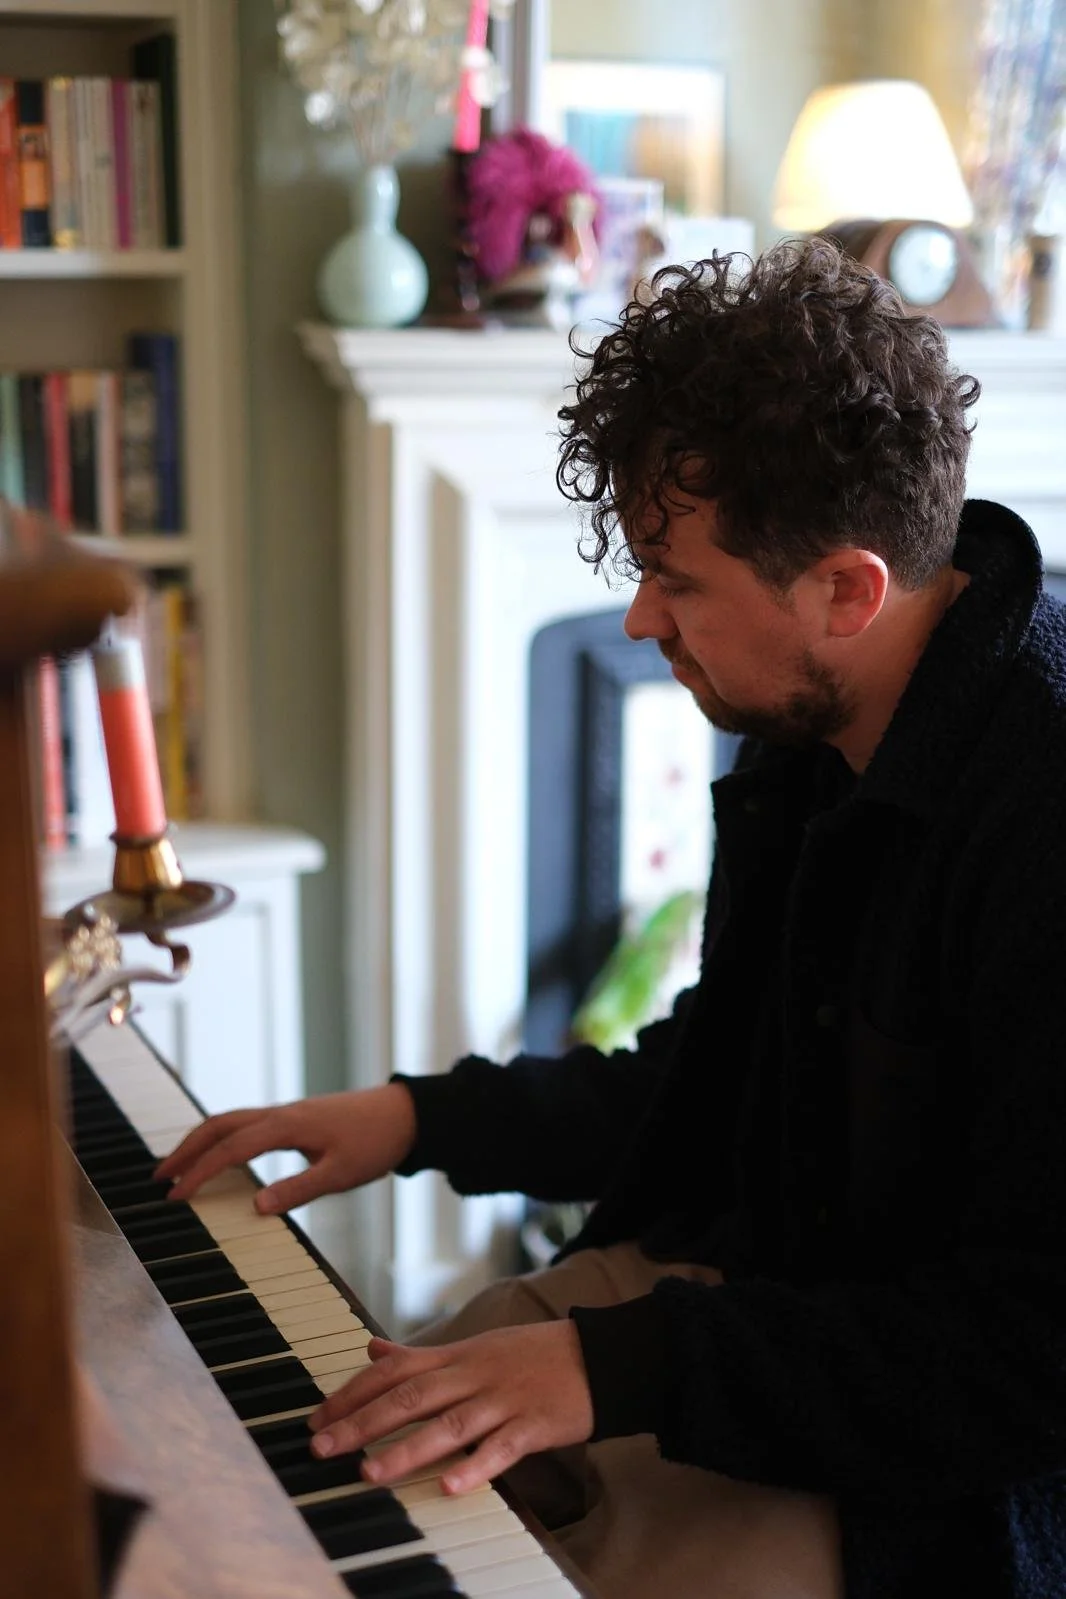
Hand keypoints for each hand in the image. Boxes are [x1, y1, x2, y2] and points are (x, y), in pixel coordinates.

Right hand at [154, 1083, 416, 1212]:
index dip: (200, 1172)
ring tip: (179, 1166)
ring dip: (201, 1141)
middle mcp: (280, 1114)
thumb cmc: (376, 1141)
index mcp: (287, 1126)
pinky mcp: (295, 1118)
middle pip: (219, 1125)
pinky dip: (223, 1137)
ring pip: (231, 1121)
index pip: (231, 1149)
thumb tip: (255, 1207)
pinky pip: (247, 1123)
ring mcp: (287, 1113)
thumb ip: (298, 1190)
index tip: (175, 1195)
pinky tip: (220, 1155)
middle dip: (186, 1149)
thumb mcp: (340, 1173)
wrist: (404, 1113)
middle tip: (159, 1177)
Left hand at [307, 1321, 593, 1495]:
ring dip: (405, 1449)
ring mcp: (502, 1399)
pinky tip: (449, 1486)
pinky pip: (500, 1448)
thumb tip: (372, 1348)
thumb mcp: (472, 1346)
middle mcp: (472, 1374)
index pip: (394, 1372)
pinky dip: (474, 1466)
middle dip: (362, 1423)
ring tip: (369, 1472)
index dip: (352, 1393)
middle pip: (410, 1398)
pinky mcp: (533, 1424)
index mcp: (456, 1356)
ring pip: (448, 1424)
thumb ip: (420, 1354)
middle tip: (322, 1448)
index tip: (318, 1418)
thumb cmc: (529, 1355)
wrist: (596, 1355)